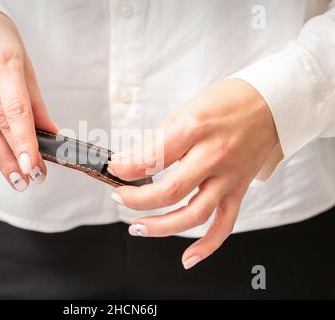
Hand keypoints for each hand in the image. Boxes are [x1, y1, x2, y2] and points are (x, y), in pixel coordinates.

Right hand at [0, 8, 57, 189]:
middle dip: (17, 157)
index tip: (35, 166)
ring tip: (16, 180)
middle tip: (31, 179)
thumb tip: (52, 134)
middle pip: (0, 124)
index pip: (17, 110)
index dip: (26, 141)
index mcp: (5, 62)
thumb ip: (36, 103)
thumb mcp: (24, 67)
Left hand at [108, 79, 279, 268]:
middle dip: (137, 199)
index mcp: (195, 129)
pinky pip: (224, 224)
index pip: (152, 158)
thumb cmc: (228, 102)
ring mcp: (229, 176)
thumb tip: (130, 162)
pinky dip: (207, 245)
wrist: (272, 103)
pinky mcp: (239, 189)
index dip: (125, 168)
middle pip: (170, 191)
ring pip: (194, 214)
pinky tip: (188, 257)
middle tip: (120, 197)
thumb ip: (158, 140)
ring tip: (138, 228)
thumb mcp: (185, 111)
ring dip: (162, 227)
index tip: (114, 170)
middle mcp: (213, 156)